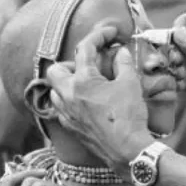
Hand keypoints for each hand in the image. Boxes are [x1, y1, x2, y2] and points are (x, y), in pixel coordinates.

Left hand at [46, 25, 153, 176]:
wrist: (127, 152)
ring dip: (66, 84)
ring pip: (54, 91)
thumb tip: (120, 53)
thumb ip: (123, 64)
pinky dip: (69, 102)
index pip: (85, 49)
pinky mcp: (70, 128)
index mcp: (83, 81)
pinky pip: (60, 109)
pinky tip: (85, 103)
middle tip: (90, 65)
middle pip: (55, 70)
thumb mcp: (131, 84)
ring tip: (86, 84)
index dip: (99, 36)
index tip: (110, 34)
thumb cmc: (129, 117)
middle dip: (70, 63)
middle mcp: (68, 96)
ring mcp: (66, 113)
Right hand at [171, 11, 185, 132]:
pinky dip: (174, 79)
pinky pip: (177, 76)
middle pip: (182, 39)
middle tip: (174, 60)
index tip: (174, 36)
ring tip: (181, 75)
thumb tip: (177, 32)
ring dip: (174, 65)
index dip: (183, 24)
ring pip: (177, 57)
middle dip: (175, 48)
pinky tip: (180, 86)